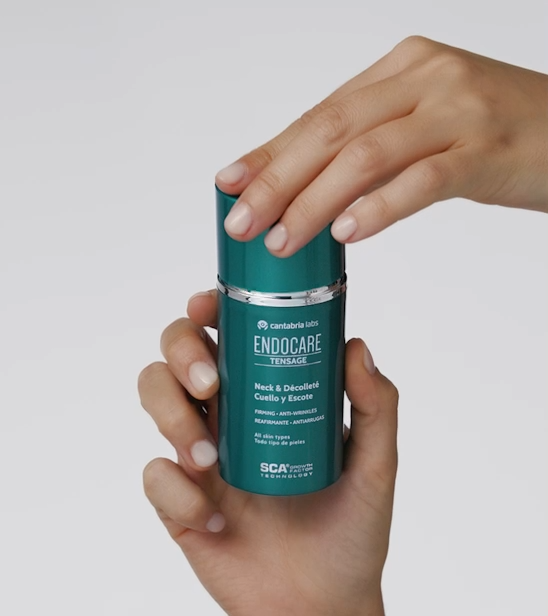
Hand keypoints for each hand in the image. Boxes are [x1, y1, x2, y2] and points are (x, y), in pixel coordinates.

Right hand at [138, 290, 398, 615]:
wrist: (320, 604)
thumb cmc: (349, 531)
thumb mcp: (375, 465)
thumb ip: (376, 406)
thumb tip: (356, 347)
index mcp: (265, 395)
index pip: (226, 335)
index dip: (208, 310)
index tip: (208, 305)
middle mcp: (227, 414)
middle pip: (176, 355)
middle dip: (179, 353)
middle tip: (209, 382)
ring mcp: (198, 455)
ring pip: (153, 397)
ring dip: (171, 416)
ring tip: (208, 459)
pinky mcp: (179, 500)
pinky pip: (154, 476)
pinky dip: (176, 491)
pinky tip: (215, 519)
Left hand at [216, 36, 547, 255]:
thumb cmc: (496, 133)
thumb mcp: (424, 126)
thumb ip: (372, 148)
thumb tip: (313, 191)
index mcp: (400, 70)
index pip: (319, 114)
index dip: (271, 152)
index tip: (230, 184)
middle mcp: (423, 79)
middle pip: (331, 130)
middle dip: (277, 179)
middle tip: (242, 221)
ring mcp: (457, 110)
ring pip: (366, 154)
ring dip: (315, 201)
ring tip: (283, 241)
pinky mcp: (486, 148)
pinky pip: (423, 179)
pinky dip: (379, 207)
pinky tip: (348, 233)